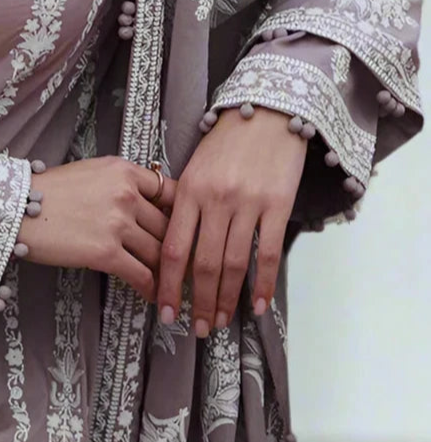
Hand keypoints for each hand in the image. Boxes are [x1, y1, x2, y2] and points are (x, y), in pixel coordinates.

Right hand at [19, 156, 176, 300]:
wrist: (15, 208)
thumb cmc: (49, 191)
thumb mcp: (91, 172)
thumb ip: (122, 184)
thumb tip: (148, 206)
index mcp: (124, 171)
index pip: (171, 192)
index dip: (183, 214)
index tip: (189, 230)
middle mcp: (126, 195)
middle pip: (168, 226)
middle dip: (180, 248)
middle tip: (189, 265)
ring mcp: (116, 223)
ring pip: (158, 252)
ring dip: (168, 272)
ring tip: (175, 285)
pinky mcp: (104, 253)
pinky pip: (140, 274)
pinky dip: (151, 288)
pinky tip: (154, 295)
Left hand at [157, 107, 306, 336]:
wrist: (266, 113)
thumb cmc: (225, 144)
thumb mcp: (193, 170)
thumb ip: (183, 208)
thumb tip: (174, 254)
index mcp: (188, 192)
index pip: (173, 249)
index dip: (167, 285)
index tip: (164, 311)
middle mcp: (215, 200)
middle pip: (203, 264)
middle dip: (199, 302)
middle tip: (197, 328)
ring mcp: (247, 203)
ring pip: (233, 263)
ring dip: (227, 299)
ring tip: (221, 321)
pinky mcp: (277, 205)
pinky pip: (267, 253)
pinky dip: (262, 284)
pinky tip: (257, 305)